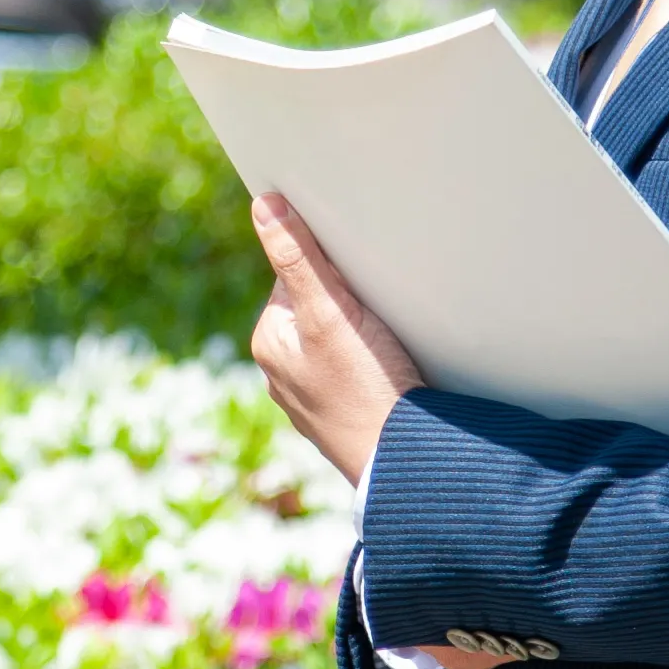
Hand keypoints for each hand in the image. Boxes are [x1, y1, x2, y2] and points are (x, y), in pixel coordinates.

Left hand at [248, 195, 416, 483]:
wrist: (404, 462)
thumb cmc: (369, 388)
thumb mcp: (331, 314)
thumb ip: (298, 259)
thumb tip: (264, 206)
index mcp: (269, 341)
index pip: (294, 275)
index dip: (331, 271)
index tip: (358, 282)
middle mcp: (280, 370)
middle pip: (315, 305)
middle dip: (346, 301)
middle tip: (378, 315)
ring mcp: (308, 395)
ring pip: (333, 338)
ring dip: (359, 332)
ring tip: (386, 347)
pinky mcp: (338, 412)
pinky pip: (348, 368)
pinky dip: (367, 362)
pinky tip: (387, 371)